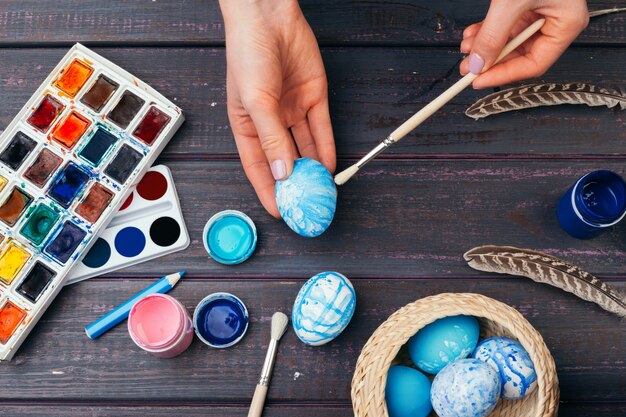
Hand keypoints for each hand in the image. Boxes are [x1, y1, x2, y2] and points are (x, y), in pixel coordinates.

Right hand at [219, 0, 335, 216]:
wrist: (270, 16)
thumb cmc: (248, 53)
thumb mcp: (256, 101)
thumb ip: (272, 137)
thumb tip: (283, 171)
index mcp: (246, 125)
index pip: (258, 166)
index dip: (268, 190)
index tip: (280, 211)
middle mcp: (270, 121)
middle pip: (284, 160)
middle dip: (295, 183)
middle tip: (305, 205)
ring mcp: (293, 111)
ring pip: (306, 147)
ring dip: (313, 168)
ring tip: (321, 190)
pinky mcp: (313, 99)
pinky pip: (322, 129)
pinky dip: (326, 148)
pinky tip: (330, 166)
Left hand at [460, 0, 588, 88]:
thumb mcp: (511, 2)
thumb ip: (493, 35)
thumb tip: (478, 63)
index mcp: (566, 24)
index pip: (535, 64)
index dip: (504, 75)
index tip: (479, 80)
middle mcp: (556, 20)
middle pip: (521, 54)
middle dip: (490, 61)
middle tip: (468, 68)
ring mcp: (542, 11)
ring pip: (510, 40)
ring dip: (485, 46)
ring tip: (465, 49)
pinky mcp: (527, 2)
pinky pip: (507, 24)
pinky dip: (488, 30)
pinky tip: (472, 35)